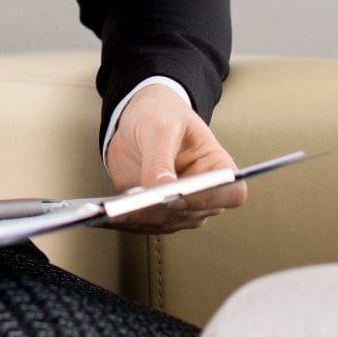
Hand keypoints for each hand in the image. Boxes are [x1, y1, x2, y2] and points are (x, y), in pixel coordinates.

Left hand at [103, 84, 245, 233]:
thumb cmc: (161, 114)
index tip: (185, 192)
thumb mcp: (161, 127)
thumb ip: (161, 158)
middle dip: (166, 210)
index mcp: (218, 167)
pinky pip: (143, 224)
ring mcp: (179, 206)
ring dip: (142, 219)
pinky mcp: (154, 212)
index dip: (212, 197)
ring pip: (166, 223)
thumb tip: (161, 191)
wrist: (138, 118)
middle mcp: (204, 193)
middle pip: (193, 213)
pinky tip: (106, 215)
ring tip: (117, 212)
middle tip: (140, 205)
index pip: (231, 193)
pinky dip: (126, 221)